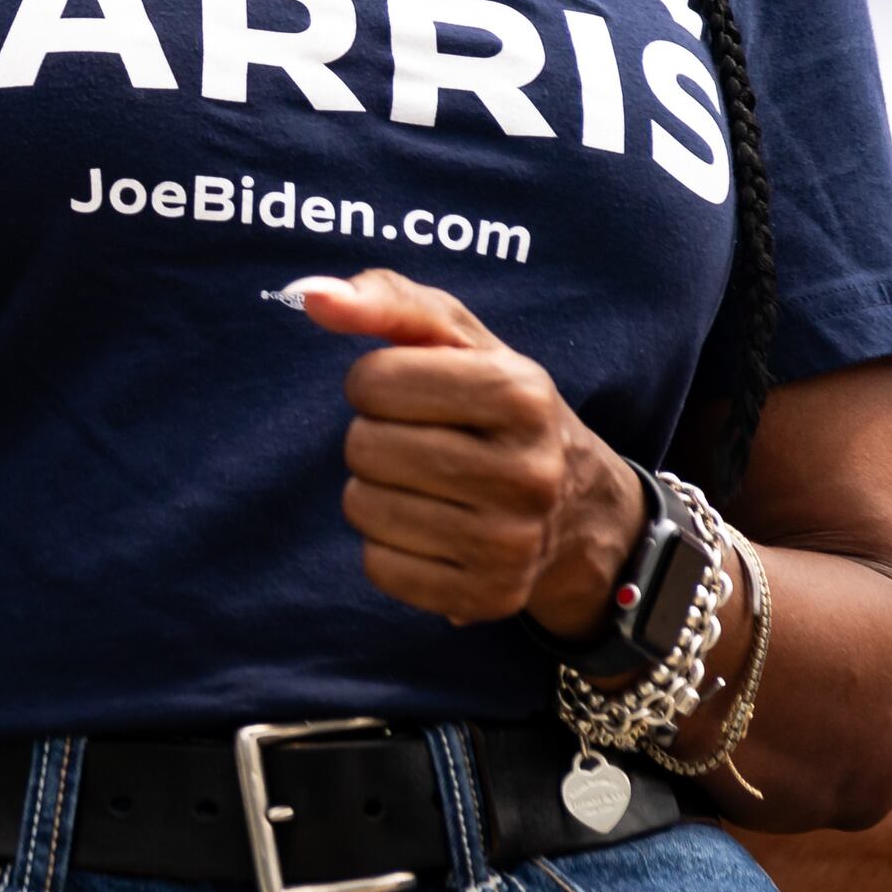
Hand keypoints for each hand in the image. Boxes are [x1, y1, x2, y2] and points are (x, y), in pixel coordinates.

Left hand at [296, 271, 645, 632]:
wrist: (580, 508)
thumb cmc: (496, 406)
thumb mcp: (459, 340)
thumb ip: (387, 301)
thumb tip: (311, 295)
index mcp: (521, 393)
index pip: (373, 381)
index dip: (373, 383)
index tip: (408, 392)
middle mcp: (527, 471)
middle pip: (364, 448)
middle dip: (373, 437)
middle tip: (418, 441)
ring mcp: (512, 542)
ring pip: (363, 508)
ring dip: (375, 491)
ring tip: (425, 484)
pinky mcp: (490, 596)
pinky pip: (379, 567)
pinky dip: (387, 546)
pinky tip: (431, 528)